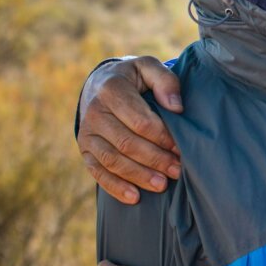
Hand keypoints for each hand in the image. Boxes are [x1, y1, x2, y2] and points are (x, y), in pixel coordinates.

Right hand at [78, 56, 183, 203]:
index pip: (140, 120)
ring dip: (138, 176)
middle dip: (155, 159)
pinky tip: (134, 197)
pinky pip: (97, 172)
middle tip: (177, 170)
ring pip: (112, 160)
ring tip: (162, 185)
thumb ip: (165, 80)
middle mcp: (94, 112)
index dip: (162, 137)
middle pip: (127, 143)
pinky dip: (115, 187)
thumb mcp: (148, 68)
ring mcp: (87, 133)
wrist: (99, 84)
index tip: (181, 148)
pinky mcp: (84, 149)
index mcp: (112, 89)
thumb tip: (176, 107)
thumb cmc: (133, 78)